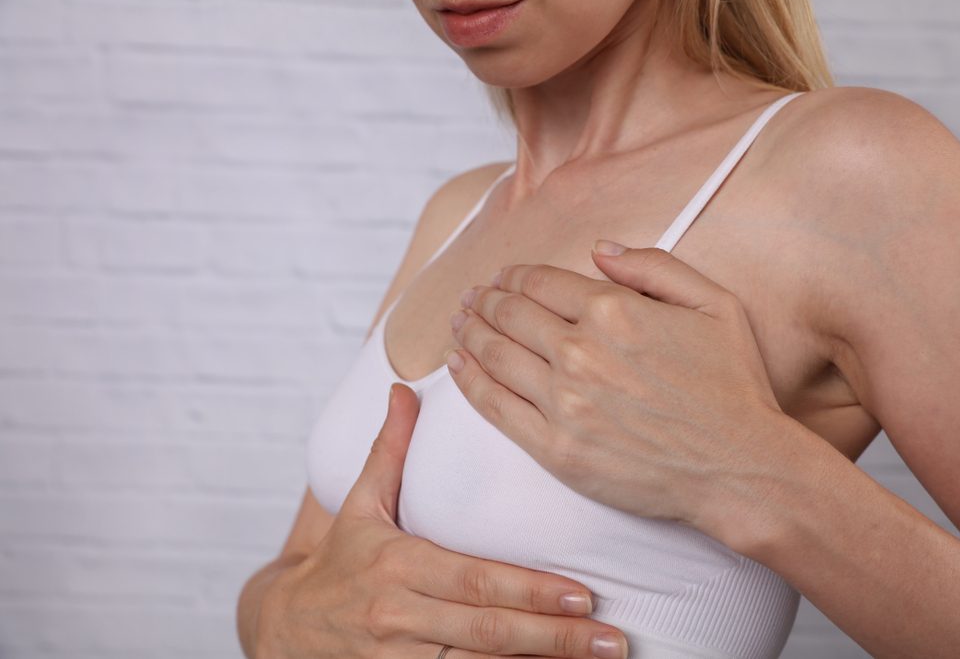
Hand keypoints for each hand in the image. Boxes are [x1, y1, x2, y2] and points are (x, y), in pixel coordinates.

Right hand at [256, 382, 630, 658]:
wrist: (286, 627)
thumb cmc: (339, 561)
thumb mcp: (360, 505)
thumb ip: (389, 450)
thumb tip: (404, 388)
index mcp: (398, 565)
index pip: (474, 579)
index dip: (530, 590)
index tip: (583, 593)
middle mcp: (399, 616)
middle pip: (488, 630)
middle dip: (554, 635)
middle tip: (612, 636)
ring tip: (597, 658)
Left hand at [445, 240, 792, 531]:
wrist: (739, 468)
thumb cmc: (733, 386)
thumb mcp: (715, 303)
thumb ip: (655, 266)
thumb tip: (599, 248)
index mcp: (615, 311)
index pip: (540, 282)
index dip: (513, 276)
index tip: (502, 278)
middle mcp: (581, 352)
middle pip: (509, 314)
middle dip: (484, 300)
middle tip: (471, 298)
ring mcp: (564, 402)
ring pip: (494, 355)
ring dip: (469, 332)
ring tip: (459, 322)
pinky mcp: (555, 448)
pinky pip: (494, 406)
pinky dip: (467, 380)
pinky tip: (456, 364)